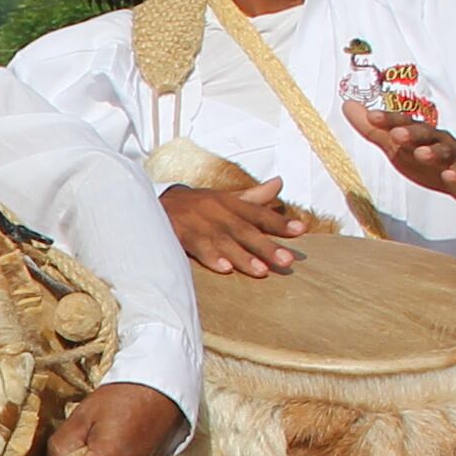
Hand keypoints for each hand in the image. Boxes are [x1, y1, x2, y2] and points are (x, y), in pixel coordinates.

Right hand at [160, 179, 311, 276]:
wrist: (155, 203)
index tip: (300, 230)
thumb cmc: (196, 204)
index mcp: (231, 204)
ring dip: (243, 256)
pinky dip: (211, 257)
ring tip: (262, 271)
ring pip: (225, 242)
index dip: (279, 222)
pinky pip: (198, 248)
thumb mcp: (225, 197)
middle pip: (246, 231)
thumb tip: (279, 183)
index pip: (259, 214)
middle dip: (266, 246)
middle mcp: (218, 213)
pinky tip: (224, 268)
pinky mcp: (182, 235)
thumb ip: (254, 196)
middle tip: (287, 260)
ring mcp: (200, 225)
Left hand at [352, 96, 455, 213]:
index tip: (371, 116)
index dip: (388, 120)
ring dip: (433, 152)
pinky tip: (450, 176)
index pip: (402, 123)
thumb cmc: (430, 160)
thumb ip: (375, 130)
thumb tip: (347, 106)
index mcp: (419, 134)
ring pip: (444, 151)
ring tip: (422, 153)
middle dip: (410, 132)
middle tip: (395, 134)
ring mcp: (454, 156)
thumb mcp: (398, 147)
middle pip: (424, 133)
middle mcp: (437, 140)